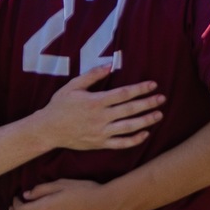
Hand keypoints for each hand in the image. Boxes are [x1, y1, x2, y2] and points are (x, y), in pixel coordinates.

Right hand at [28, 63, 163, 151]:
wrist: (48, 129)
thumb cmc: (60, 105)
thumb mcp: (73, 86)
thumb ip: (92, 75)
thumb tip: (110, 65)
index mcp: (95, 101)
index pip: (123, 94)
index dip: (140, 89)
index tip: (153, 85)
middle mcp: (100, 117)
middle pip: (130, 109)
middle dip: (148, 103)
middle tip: (162, 99)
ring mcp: (101, 132)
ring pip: (129, 127)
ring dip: (146, 121)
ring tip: (159, 115)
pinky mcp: (99, 144)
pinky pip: (121, 143)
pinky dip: (134, 140)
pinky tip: (145, 134)